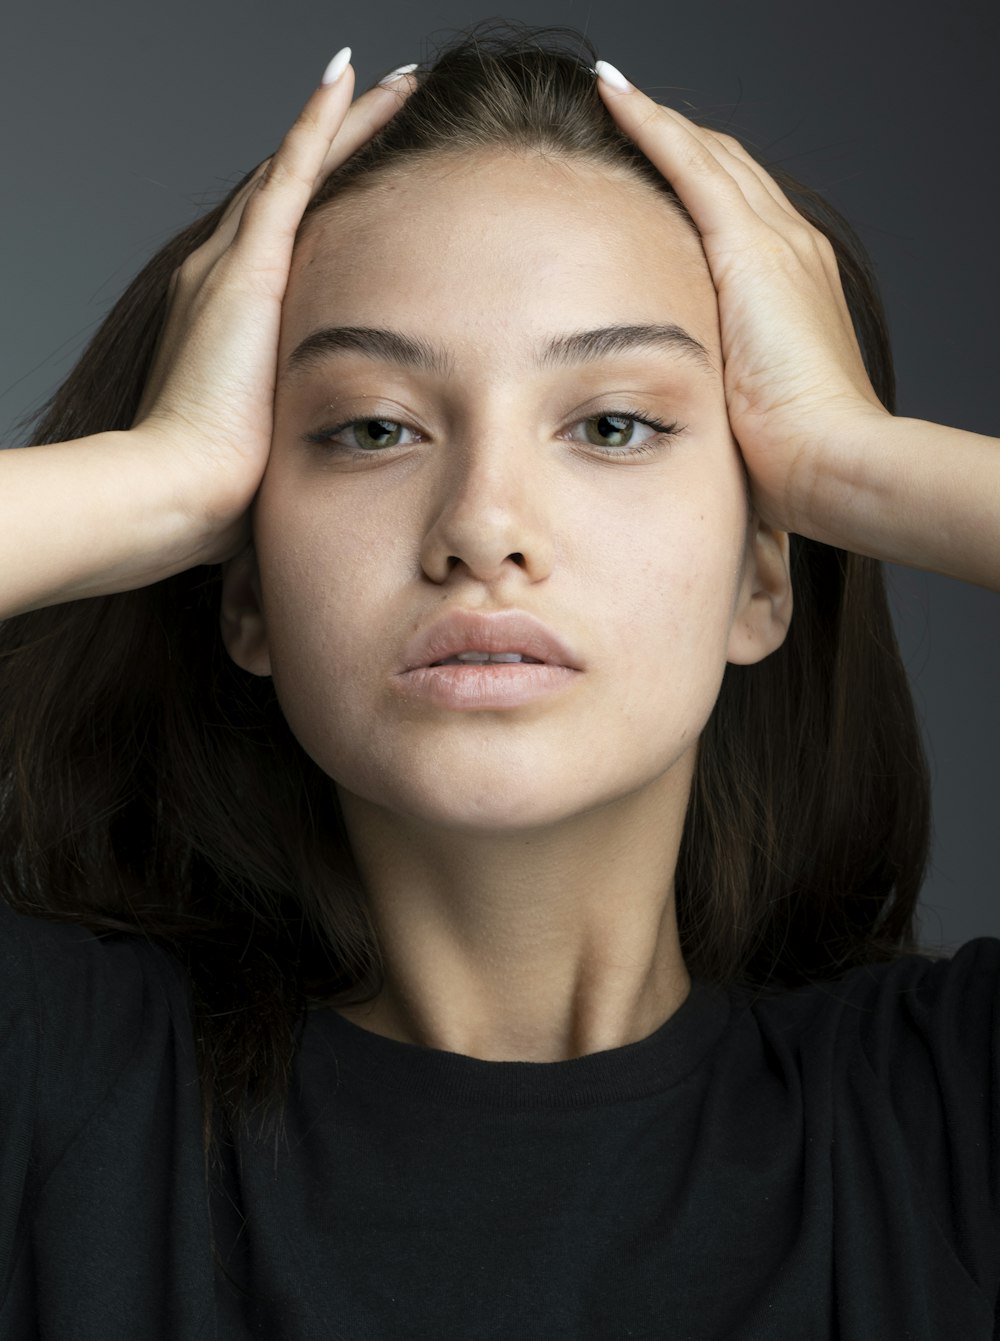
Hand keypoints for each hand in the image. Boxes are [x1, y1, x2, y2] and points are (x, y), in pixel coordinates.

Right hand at [132, 55, 416, 564]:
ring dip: (345, 126)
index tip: (362, 185)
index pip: (283, 244)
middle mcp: (222, 278)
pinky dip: (321, 127)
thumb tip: (336, 459)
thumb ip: (296, 429)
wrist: (175, 490)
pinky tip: (353, 82)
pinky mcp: (247, 267)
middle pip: (290, 195)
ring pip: (297, 172)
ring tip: (394, 86)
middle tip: (387, 108)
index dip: (321, 205)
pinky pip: (291, 175)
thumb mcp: (266, 446)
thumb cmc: (219, 491)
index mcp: (228, 321)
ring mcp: (232, 266)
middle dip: (337, 151)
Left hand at [595, 63, 889, 537]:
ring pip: (708, 156)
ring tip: (612, 97)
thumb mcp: (748, 409)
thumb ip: (719, 386)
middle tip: (623, 117)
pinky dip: (653, 126)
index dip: (696, 183)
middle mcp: (791, 248)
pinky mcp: (750, 248)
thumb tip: (672, 410)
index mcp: (792, 286)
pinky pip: (692, 164)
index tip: (651, 174)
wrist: (831, 461)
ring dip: (660, 123)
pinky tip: (615, 99)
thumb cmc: (790, 460)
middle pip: (726, 171)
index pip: (738, 212)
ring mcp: (775, 242)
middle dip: (678, 143)